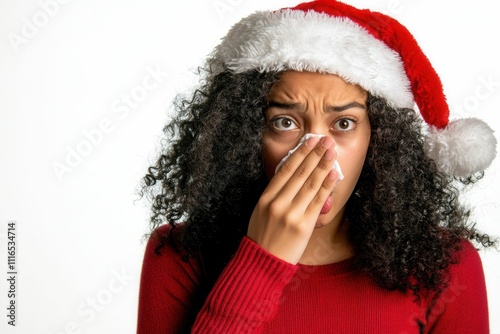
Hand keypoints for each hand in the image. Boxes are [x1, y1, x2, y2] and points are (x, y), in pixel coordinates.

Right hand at [247, 136, 339, 263]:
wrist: (262, 262)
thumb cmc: (262, 237)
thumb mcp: (261, 212)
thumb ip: (274, 196)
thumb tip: (292, 178)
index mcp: (266, 198)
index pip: (285, 170)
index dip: (299, 154)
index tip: (309, 141)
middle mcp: (278, 203)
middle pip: (299, 173)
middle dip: (314, 154)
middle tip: (324, 140)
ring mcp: (291, 214)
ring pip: (310, 184)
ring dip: (323, 165)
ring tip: (331, 151)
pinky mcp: (303, 225)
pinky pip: (318, 201)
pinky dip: (327, 186)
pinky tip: (334, 174)